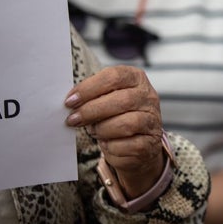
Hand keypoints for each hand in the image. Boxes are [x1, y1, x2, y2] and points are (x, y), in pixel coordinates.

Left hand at [65, 65, 166, 197]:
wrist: (136, 142)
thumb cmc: (115, 116)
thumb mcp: (106, 99)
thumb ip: (92, 97)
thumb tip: (71, 103)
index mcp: (136, 79)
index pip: (114, 76)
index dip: (89, 88)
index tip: (70, 101)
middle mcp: (148, 97)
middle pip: (121, 100)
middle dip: (91, 111)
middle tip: (73, 119)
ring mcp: (152, 120)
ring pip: (125, 124)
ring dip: (102, 130)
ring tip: (94, 131)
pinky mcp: (150, 142)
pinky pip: (126, 145)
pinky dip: (111, 147)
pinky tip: (107, 143)